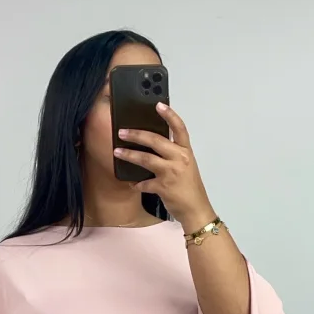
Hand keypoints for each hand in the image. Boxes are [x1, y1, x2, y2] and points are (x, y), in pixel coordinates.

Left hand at [114, 103, 214, 232]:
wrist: (196, 209)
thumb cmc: (190, 188)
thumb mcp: (186, 166)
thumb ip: (173, 154)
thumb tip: (152, 146)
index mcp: (186, 151)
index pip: (179, 128)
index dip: (169, 115)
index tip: (158, 104)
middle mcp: (180, 159)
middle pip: (156, 140)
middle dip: (137, 134)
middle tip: (122, 132)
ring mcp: (171, 173)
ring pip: (146, 159)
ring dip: (129, 155)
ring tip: (117, 151)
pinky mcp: (163, 187)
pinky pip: (144, 183)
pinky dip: (137, 184)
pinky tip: (132, 183)